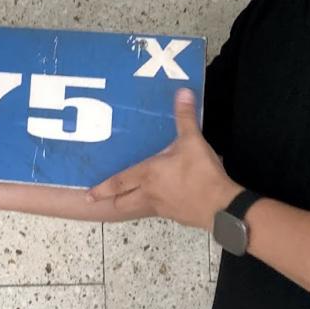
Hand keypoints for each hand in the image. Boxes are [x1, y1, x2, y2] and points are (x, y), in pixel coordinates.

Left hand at [85, 89, 242, 230]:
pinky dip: (155, 205)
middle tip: (101, 199)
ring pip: (138, 209)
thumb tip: (182, 92)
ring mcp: (162, 208)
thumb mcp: (193, 141)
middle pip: (122, 203)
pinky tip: (163, 198)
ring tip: (128, 198)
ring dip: (130, 203)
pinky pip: (159, 211)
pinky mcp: (176, 216)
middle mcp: (150, 193)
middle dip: (111, 201)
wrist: (221, 206)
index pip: (118, 182)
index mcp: (148, 174)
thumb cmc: (201, 173)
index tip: (88, 195)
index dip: (102, 188)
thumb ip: (185, 117)